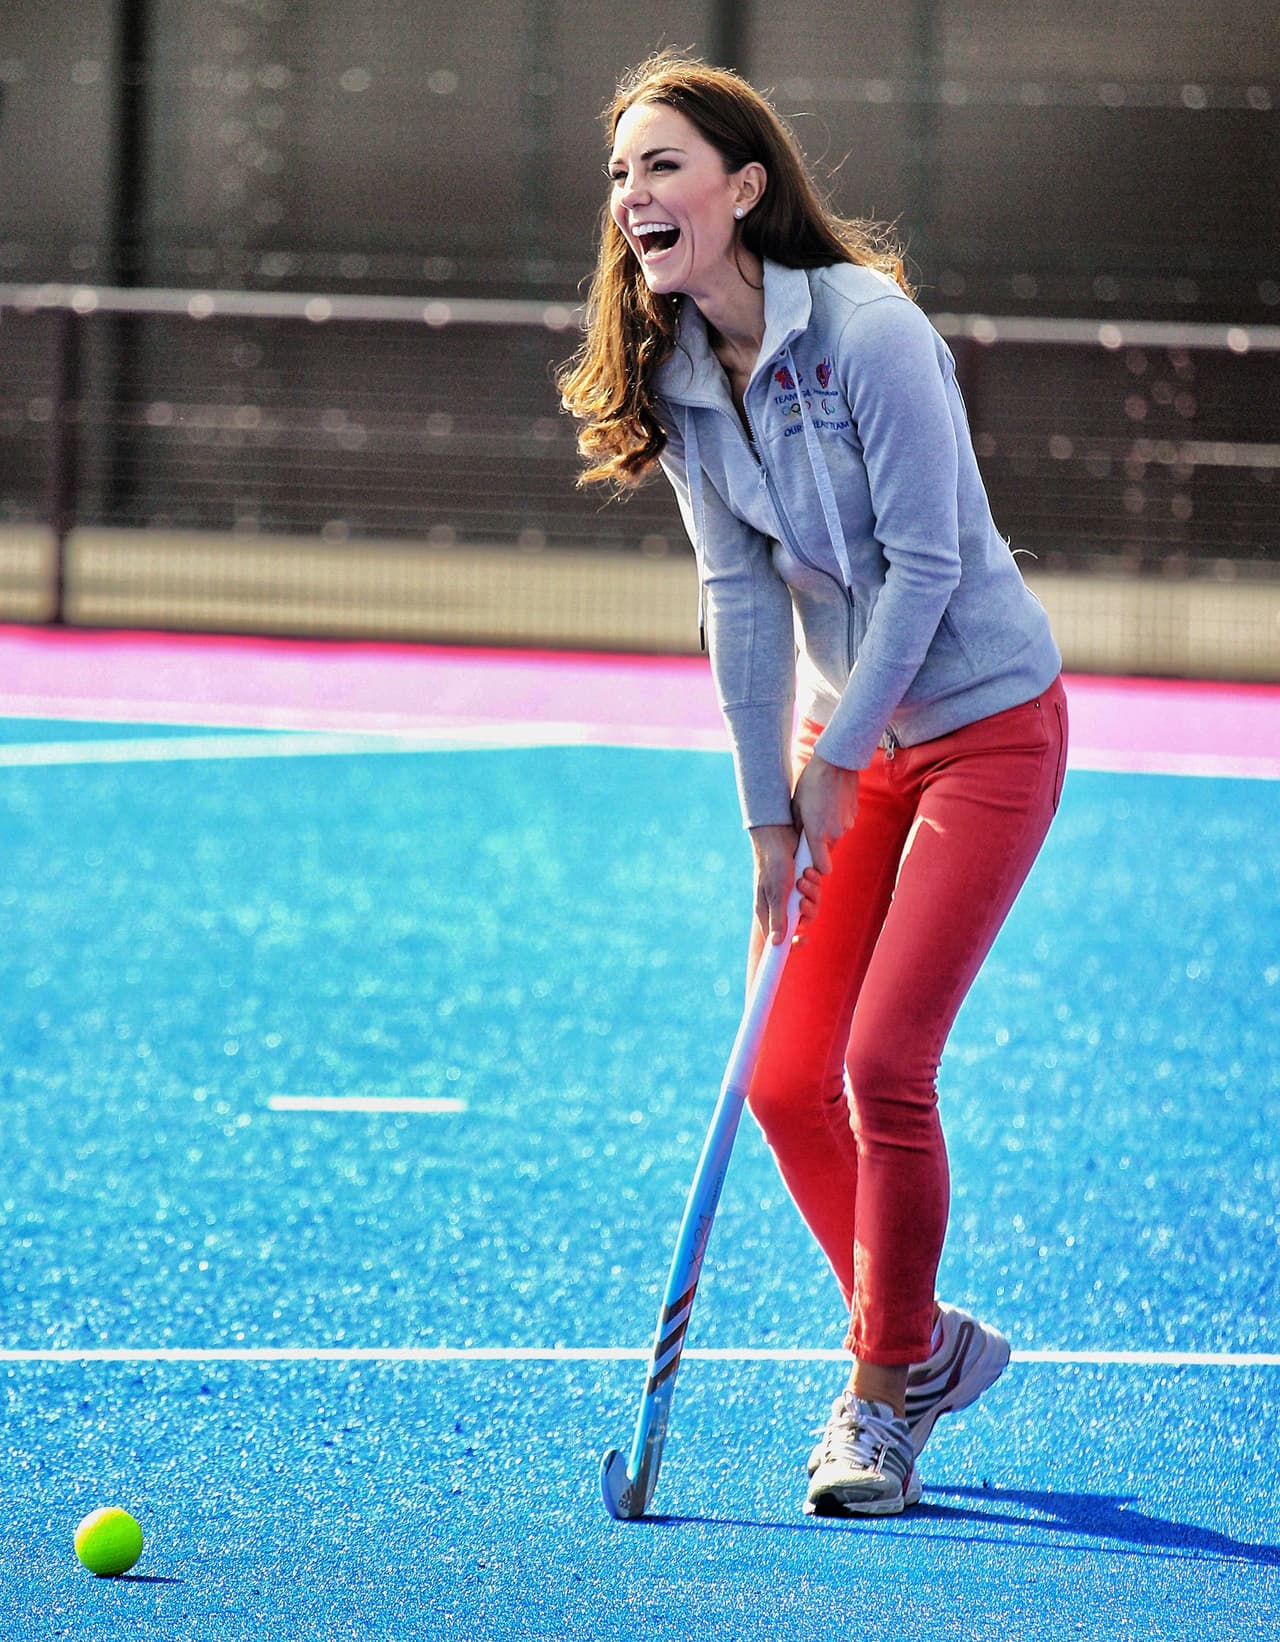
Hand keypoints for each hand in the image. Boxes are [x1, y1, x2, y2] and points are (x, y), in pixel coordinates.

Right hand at [748, 824, 822, 949]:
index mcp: (768, 911)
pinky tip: (809, 870)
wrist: (778, 835)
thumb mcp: (776, 892)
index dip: (792, 943)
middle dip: (807, 911)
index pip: (780, 938)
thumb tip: (776, 943)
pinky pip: (817, 891)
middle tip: (802, 900)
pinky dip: (815, 882)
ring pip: (812, 906)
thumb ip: (778, 917)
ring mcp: (794, 894)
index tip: (802, 939)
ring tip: (804, 877)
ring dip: (812, 893)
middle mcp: (782, 905)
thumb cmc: (772, 864)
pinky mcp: (805, 883)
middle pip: (802, 923)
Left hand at [791, 753, 858, 875]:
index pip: (822, 868)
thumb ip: (798, 828)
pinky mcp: (854, 815)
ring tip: (817, 812)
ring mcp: (847, 825)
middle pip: (828, 852)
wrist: (836, 763)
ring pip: (835, 838)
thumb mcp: (796, 806)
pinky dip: (835, 821)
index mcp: (818, 834)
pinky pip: (842, 826)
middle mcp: (836, 834)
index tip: (806, 861)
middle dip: (818, 846)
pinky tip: (828, 804)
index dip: (815, 868)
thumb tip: (798, 840)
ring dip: (826, 832)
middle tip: (807, 830)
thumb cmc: (811, 783)